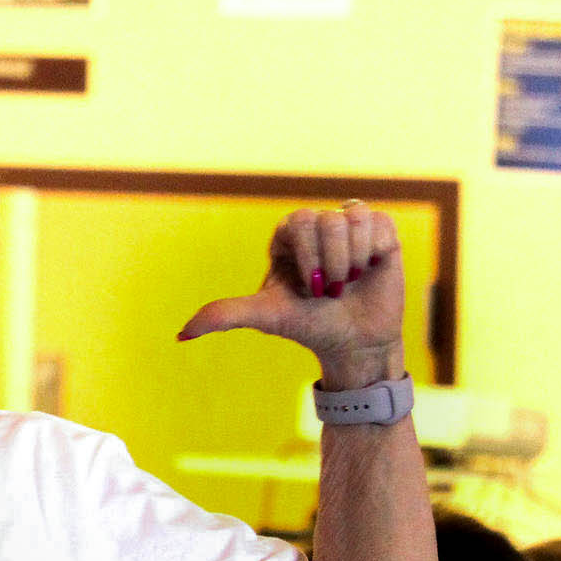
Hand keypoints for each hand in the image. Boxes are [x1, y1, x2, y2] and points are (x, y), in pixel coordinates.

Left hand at [179, 201, 406, 388]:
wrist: (353, 341)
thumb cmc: (307, 325)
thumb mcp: (266, 318)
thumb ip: (224, 316)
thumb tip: (181, 334)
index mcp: (287, 237)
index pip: (299, 221)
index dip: (311, 257)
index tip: (311, 289)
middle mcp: (316, 226)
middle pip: (328, 220)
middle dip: (332, 262)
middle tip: (331, 290)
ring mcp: (348, 226)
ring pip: (355, 218)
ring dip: (354, 260)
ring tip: (349, 282)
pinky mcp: (378, 231)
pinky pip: (379, 223)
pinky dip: (376, 252)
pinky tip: (370, 270)